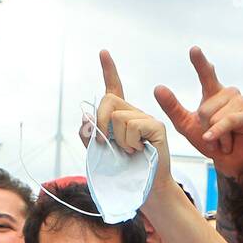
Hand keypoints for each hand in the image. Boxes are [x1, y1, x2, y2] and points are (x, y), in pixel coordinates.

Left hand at [95, 50, 172, 193]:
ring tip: (130, 153)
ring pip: (119, 117)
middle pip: (108, 100)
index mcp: (120, 118)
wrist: (142, 190)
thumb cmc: (121, 173)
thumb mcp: (98, 154)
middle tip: (107, 143)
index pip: (113, 89)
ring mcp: (146, 119)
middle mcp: (134, 114)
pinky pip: (133, 126)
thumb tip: (86, 119)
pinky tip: (139, 151)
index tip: (103, 52)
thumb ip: (88, 135)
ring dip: (118, 140)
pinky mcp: (156, 127)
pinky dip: (130, 143)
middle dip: (100, 122)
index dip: (109, 70)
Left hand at [154, 46, 242, 179]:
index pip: (206, 74)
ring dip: (215, 134)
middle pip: (204, 108)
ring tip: (223, 138)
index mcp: (214, 93)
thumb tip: (158, 87)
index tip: (194, 49)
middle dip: (205, 127)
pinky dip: (218, 133)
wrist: (228, 161)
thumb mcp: (186, 125)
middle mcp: (229, 93)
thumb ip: (172, 107)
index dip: (200, 62)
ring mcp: (241, 102)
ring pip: (215, 116)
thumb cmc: (209, 141)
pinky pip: (227, 122)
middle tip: (214, 135)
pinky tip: (215, 141)